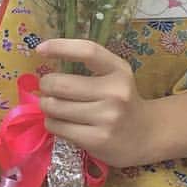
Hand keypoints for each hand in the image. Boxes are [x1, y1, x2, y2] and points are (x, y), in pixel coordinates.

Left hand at [34, 38, 151, 168]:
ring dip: (48, 106)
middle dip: (46, 85)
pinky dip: (53, 123)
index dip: (61, 47)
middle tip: (49, 89)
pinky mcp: (97, 140)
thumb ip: (88, 65)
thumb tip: (45, 55)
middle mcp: (116, 93)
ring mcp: (107, 118)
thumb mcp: (114, 76)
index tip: (41, 49)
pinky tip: (63, 123)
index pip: (88, 51)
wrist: (146, 135)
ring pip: (54, 107)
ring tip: (56, 107)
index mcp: (119, 70)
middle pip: (60, 84)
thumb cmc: (121, 100)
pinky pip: (57, 127)